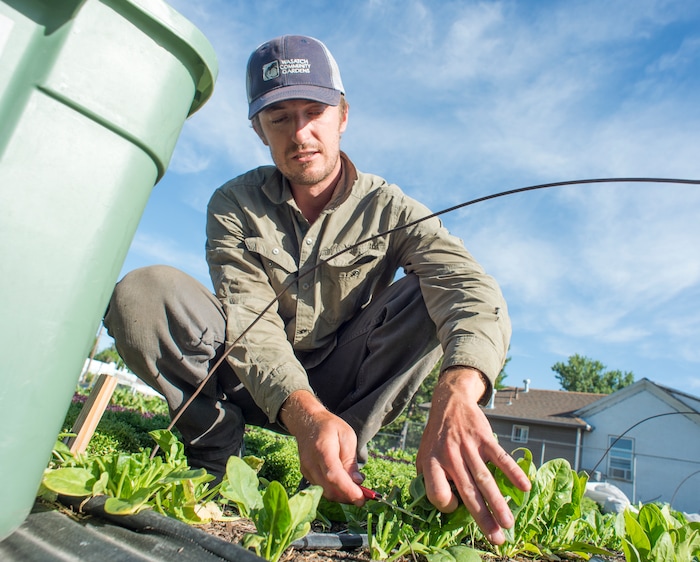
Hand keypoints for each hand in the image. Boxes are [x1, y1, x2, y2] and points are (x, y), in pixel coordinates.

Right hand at [279, 390, 364, 504]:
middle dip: (348, 497)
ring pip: (324, 492)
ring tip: (356, 489)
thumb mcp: (347, 437)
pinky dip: (334, 491)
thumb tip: (357, 482)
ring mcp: (306, 470)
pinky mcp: (306, 474)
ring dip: (342, 496)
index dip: (348, 490)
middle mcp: (311, 463)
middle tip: (364, 496)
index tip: (362, 499)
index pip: (334, 476)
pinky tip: (344, 485)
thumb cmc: (330, 427)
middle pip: (329, 489)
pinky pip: (320, 488)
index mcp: (323, 450)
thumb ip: (350, 460)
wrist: (307, 421)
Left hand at [416, 367, 530, 544]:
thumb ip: (429, 479)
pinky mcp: (484, 438)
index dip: (446, 504)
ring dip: (498, 503)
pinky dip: (513, 472)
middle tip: (496, 539)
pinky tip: (525, 488)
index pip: (436, 492)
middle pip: (467, 492)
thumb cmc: (437, 437)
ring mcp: (468, 447)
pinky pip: (500, 457)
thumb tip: (444, 509)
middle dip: (482, 518)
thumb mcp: (424, 455)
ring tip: (508, 524)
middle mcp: (449, 456)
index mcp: (432, 462)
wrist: (449, 403)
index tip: (455, 506)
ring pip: (485, 479)